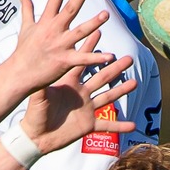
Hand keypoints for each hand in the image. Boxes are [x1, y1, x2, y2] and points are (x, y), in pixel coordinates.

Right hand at [3, 0, 115, 91]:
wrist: (19, 74)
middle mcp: (54, 30)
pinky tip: (110, 56)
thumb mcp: (25, 28)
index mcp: (46, 21)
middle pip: (69, 9)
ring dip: (93, 23)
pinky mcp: (65, 61)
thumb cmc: (23, 51)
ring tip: (106, 14)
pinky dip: (96, 58)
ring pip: (80, 32)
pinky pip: (83, 59)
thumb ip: (28, 11)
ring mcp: (60, 45)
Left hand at [21, 54, 135, 154]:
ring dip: (122, 90)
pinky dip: (120, 126)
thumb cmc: (35, 114)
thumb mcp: (38, 98)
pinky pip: (107, 125)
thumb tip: (39, 70)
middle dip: (115, 68)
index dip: (90, 48)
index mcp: (69, 84)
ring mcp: (87, 109)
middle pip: (102, 77)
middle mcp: (81, 94)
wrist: (37, 136)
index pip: (82, 62)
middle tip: (129, 58)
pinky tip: (132, 125)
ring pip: (108, 97)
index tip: (98, 32)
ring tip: (135, 82)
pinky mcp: (89, 124)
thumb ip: (41, 86)